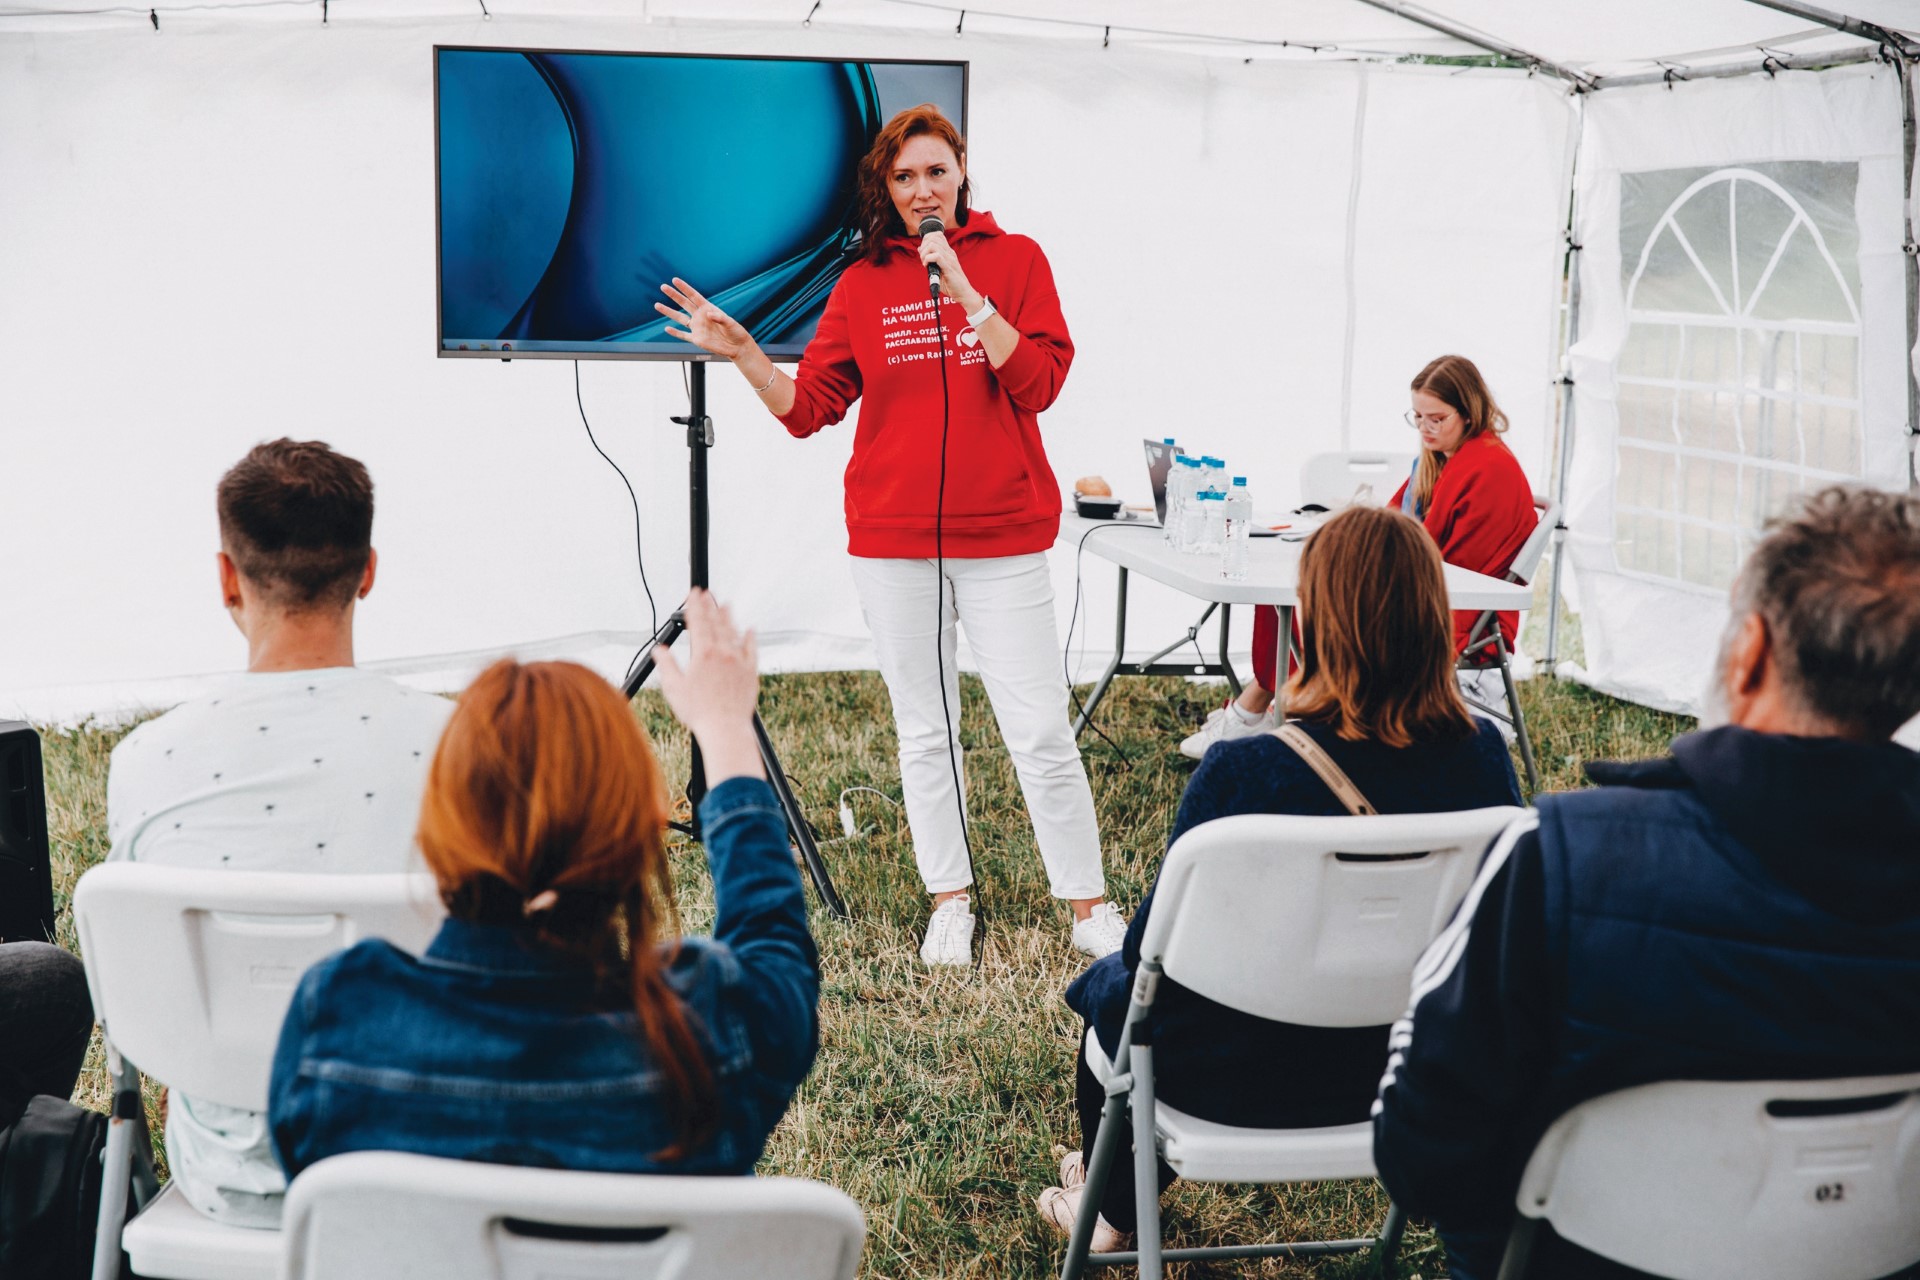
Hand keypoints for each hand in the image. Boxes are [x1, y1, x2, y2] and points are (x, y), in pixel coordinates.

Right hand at [650, 589, 764, 780]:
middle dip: (710, 606)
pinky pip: (752, 650)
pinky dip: (750, 638)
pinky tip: (750, 629)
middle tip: (708, 592)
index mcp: (703, 654)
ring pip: (734, 633)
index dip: (695, 605)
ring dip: (729, 617)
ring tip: (727, 604)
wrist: (726, 729)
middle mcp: (723, 653)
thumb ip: (667, 665)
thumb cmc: (699, 712)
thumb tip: (659, 649)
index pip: (698, 622)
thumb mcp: (674, 688)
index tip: (694, 593)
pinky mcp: (750, 672)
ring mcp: (739, 661)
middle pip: (716, 623)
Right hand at [656, 279, 754, 359]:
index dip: (684, 288)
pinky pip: (683, 335)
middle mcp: (700, 316)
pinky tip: (666, 328)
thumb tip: (708, 314)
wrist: (737, 347)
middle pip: (684, 303)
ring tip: (657, 305)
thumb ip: (719, 317)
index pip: (694, 296)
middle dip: (673, 295)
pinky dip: (675, 333)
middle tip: (663, 287)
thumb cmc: (736, 332)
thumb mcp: (730, 323)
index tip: (675, 280)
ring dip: (668, 312)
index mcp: (708, 309)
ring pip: (679, 318)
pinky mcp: (697, 339)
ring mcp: (697, 327)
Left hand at [918, 232, 979, 311]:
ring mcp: (950, 259)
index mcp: (948, 252)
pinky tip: (926, 266)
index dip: (927, 239)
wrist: (963, 293)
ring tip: (924, 262)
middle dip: (923, 246)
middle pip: (933, 238)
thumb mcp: (938, 268)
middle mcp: (950, 253)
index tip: (923, 251)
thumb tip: (920, 248)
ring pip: (933, 245)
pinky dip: (928, 259)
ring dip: (924, 253)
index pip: (937, 235)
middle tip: (923, 258)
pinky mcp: (949, 268)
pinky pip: (937, 256)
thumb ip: (930, 258)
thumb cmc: (951, 283)